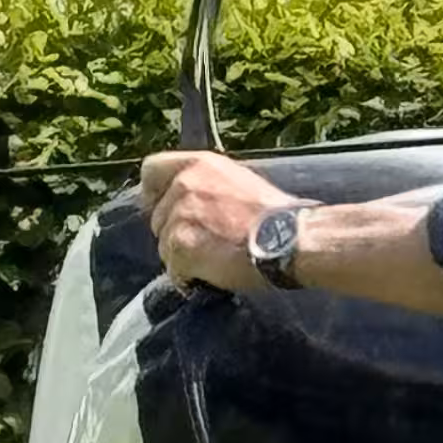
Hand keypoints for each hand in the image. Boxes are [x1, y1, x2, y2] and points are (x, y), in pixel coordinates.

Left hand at [140, 150, 283, 293]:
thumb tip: (199, 206)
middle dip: (177, 234)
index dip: (156, 193)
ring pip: (165, 247)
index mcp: (198, 164)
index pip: (151, 171)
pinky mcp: (179, 246)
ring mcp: (178, 216)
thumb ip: (211, 188)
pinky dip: (191, 278)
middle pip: (158, 218)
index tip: (169, 208)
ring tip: (218, 261)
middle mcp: (183, 185)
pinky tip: (216, 274)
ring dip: (185, 258)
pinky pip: (175, 270)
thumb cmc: (276, 217)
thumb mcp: (241, 183)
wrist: (291, 240)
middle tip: (209, 244)